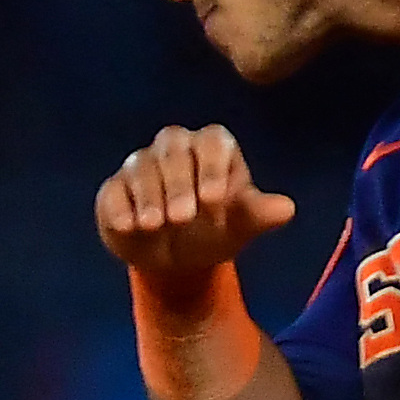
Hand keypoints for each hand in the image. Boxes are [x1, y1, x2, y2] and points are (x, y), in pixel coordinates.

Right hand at [94, 124, 300, 334]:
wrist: (177, 259)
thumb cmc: (214, 230)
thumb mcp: (241, 227)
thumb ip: (259, 215)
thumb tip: (286, 210)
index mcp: (211, 148)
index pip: (212, 141)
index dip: (212, 166)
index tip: (214, 199)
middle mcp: (175, 149)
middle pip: (172, 147)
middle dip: (177, 183)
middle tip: (183, 218)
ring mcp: (141, 167)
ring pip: (140, 166)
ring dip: (148, 196)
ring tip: (154, 226)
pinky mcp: (114, 190)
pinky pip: (113, 190)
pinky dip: (119, 207)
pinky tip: (128, 227)